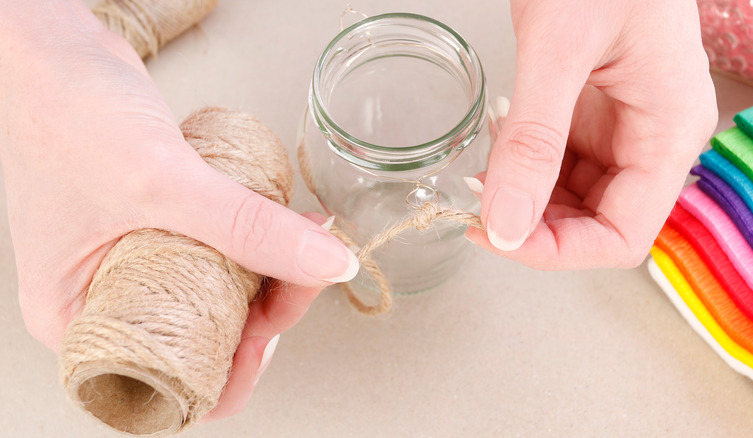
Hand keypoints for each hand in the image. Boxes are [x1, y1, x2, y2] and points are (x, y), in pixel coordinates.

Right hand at [0, 1, 356, 419]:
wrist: (52, 46)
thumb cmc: (61, 113)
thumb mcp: (162, 184)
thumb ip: (249, 228)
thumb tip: (326, 263)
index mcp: (80, 318)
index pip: (174, 377)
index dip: (236, 366)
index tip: (280, 326)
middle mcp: (109, 296)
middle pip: (208, 334)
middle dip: (267, 311)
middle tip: (306, 273)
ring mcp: (137, 259)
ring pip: (220, 292)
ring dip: (272, 273)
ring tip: (307, 241)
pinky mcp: (162, 222)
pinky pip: (219, 249)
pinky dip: (256, 241)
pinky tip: (286, 225)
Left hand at [466, 0, 716, 268]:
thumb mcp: (560, 49)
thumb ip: (534, 141)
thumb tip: (505, 226)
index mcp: (668, 131)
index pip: (621, 237)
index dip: (557, 251)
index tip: (494, 236)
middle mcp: (652, 138)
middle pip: (595, 224)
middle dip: (533, 225)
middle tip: (476, 204)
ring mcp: (623, 127)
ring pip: (573, 200)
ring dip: (524, 199)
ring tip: (482, 172)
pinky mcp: (593, 113)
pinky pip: (559, 165)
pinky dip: (522, 168)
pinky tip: (498, 146)